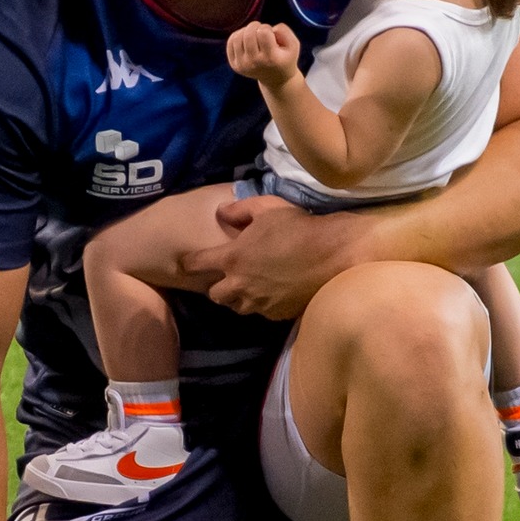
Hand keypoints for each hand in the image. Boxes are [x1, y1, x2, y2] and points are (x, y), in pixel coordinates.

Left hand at [180, 193, 361, 318]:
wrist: (333, 254)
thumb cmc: (298, 226)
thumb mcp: (267, 207)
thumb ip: (239, 210)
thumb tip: (220, 213)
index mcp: (232, 258)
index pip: (197, 263)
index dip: (189, 262)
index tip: (186, 261)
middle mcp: (240, 284)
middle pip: (214, 295)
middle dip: (217, 286)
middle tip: (228, 275)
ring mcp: (258, 302)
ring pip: (237, 307)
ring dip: (238, 297)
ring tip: (250, 286)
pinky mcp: (276, 314)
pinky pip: (261, 312)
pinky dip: (262, 304)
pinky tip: (273, 292)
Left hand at [225, 21, 300, 87]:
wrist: (276, 79)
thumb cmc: (285, 57)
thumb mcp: (293, 44)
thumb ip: (284, 31)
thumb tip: (269, 28)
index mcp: (271, 58)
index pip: (263, 33)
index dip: (267, 28)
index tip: (271, 34)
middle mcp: (255, 63)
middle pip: (248, 34)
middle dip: (255, 26)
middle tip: (261, 31)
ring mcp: (243, 65)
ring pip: (237, 37)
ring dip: (246, 30)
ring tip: (254, 34)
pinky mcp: (235, 65)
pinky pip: (231, 42)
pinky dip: (238, 35)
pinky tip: (246, 38)